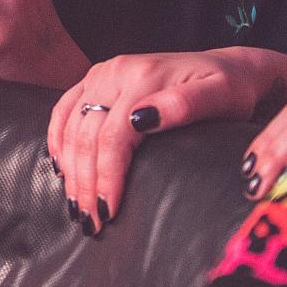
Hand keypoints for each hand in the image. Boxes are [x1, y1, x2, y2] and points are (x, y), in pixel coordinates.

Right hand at [48, 46, 286, 229]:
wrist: (226, 66)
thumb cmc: (229, 89)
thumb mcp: (220, 96)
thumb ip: (183, 105)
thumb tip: (141, 120)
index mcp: (143, 77)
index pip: (112, 136)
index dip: (107, 177)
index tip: (109, 213)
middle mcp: (116, 71)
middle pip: (87, 134)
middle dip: (85, 182)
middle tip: (90, 220)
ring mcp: (102, 73)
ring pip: (71, 125)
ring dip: (70, 168)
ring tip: (77, 204)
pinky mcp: (96, 78)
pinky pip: (64, 108)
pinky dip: (58, 139)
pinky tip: (59, 165)